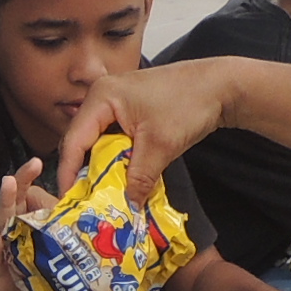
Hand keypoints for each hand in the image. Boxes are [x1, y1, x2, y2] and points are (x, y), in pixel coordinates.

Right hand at [54, 63, 225, 210]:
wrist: (221, 86)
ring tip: (103, 195)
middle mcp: (102, 96)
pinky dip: (117, 159)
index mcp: (101, 97)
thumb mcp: (160, 146)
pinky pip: (114, 139)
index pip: (74, 141)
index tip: (69, 200)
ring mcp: (116, 102)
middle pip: (82, 141)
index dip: (69, 173)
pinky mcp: (129, 110)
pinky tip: (122, 178)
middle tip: (85, 202)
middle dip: (85, 172)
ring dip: (103, 167)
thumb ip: (139, 177)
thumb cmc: (189, 103)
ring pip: (99, 142)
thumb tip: (127, 205)